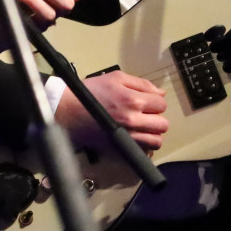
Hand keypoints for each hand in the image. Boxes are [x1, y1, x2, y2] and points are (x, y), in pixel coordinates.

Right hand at [53, 70, 167, 149]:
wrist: (68, 111)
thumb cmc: (89, 93)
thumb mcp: (115, 78)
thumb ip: (141, 84)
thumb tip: (160, 93)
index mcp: (133, 101)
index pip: (161, 104)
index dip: (155, 102)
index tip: (146, 102)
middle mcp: (133, 120)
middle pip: (162, 124)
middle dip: (156, 118)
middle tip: (145, 115)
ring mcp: (127, 137)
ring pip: (156, 141)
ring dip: (153, 134)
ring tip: (143, 128)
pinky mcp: (119, 148)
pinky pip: (143, 152)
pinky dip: (143, 147)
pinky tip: (136, 139)